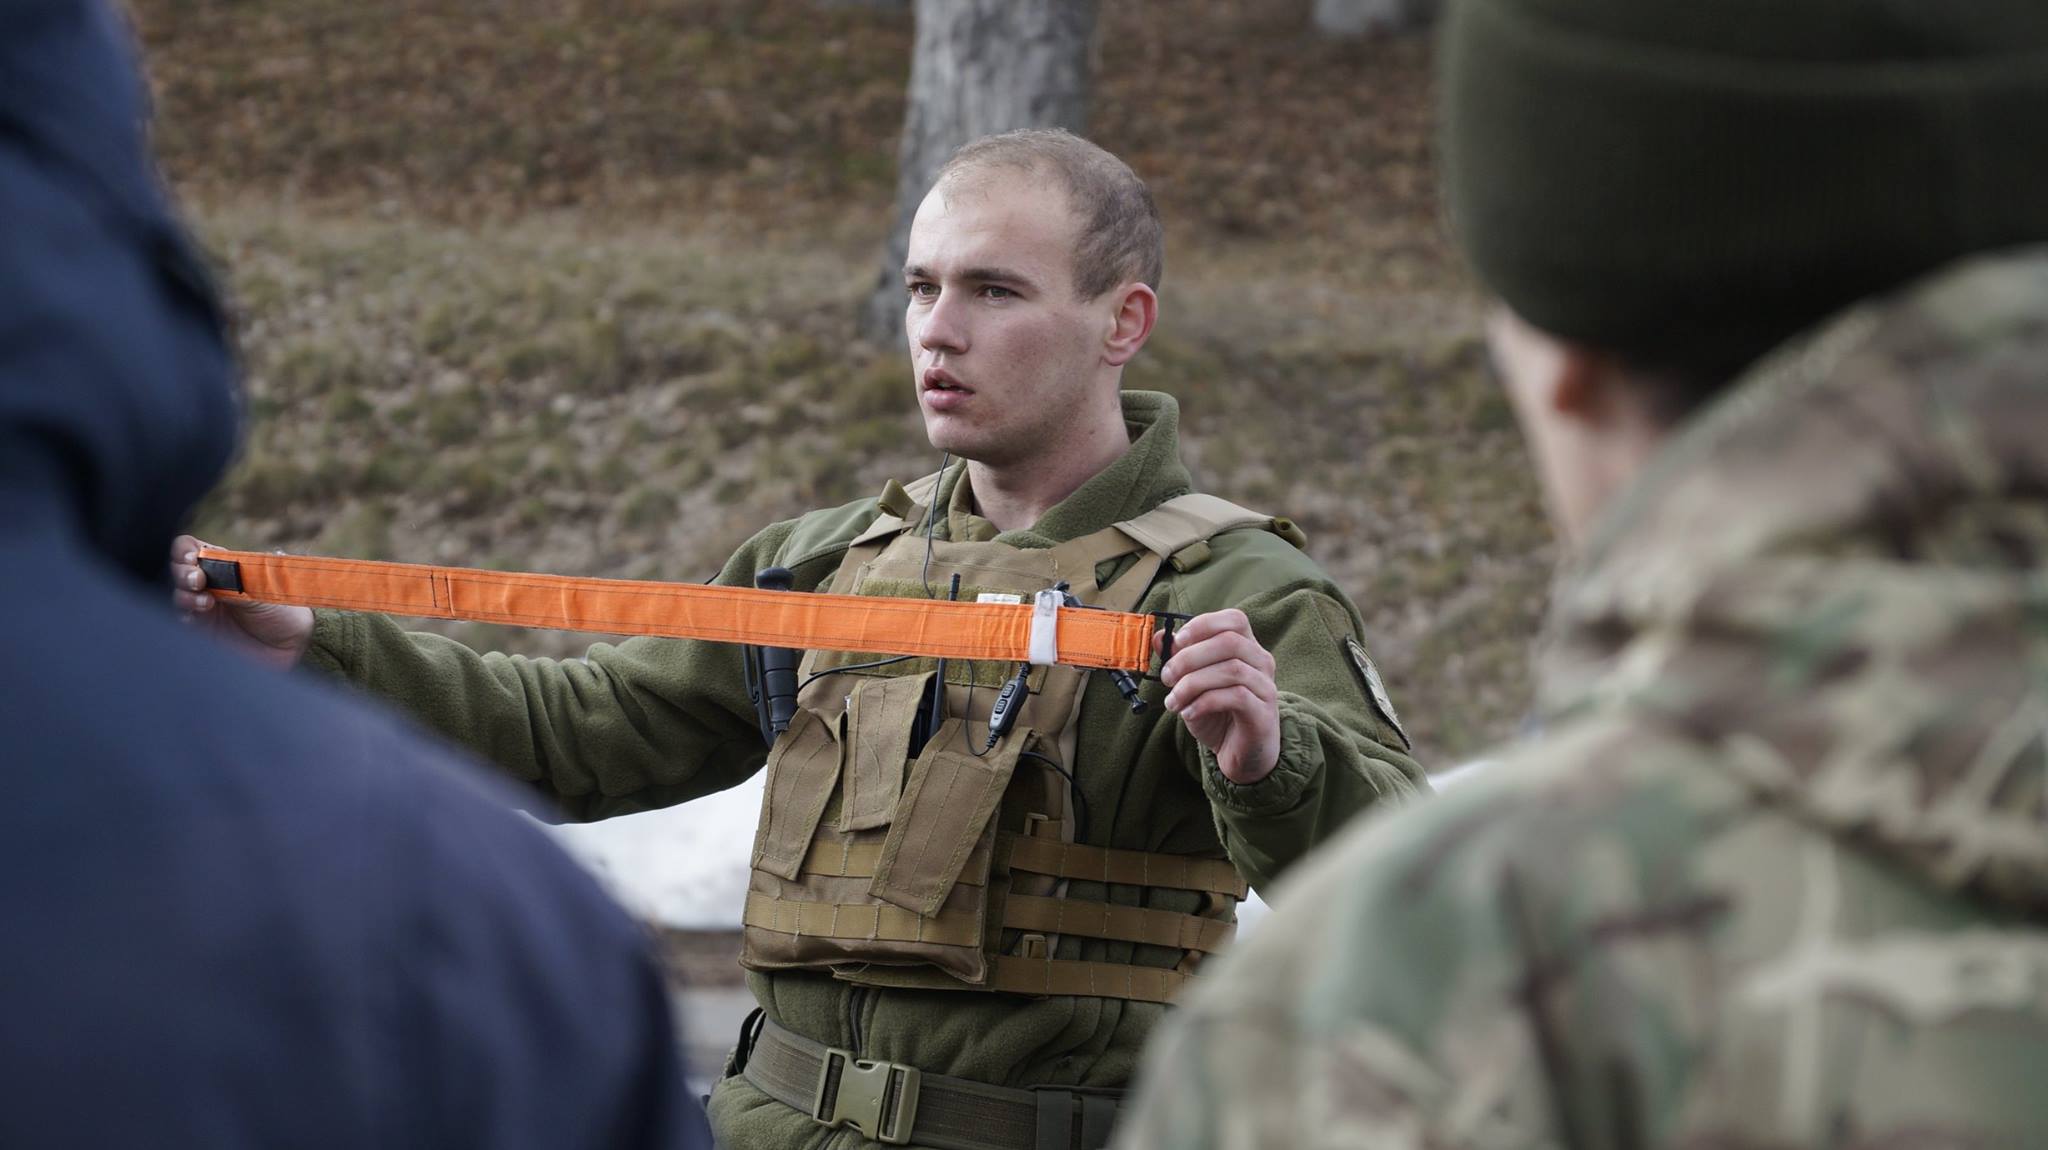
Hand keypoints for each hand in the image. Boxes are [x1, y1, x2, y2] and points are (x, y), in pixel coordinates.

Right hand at [170, 534, 315, 668]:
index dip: (186, 550)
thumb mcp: (263, 585)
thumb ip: (234, 576)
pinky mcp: (202, 630)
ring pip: (178, 595)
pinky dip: (184, 616)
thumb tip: (210, 563)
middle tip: (198, 580)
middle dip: (183, 572)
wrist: (293, 643)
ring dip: (185, 595)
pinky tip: (197, 617)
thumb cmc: (283, 607)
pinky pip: (181, 620)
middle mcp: (209, 584)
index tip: (193, 557)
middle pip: (178, 571)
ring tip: (206, 602)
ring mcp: (202, 607)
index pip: (192, 549)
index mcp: (223, 565)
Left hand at [1159, 609, 1280, 784]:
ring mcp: (1265, 687)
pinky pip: (1235, 696)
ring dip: (1192, 683)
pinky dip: (1204, 702)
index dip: (1204, 624)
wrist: (1240, 753)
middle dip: (1190, 657)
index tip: (1178, 641)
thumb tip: (1159, 637)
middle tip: (1167, 677)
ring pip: (1231, 669)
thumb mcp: (1193, 684)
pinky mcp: (1263, 712)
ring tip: (1173, 701)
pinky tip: (1188, 713)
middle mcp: (1261, 663)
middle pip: (1230, 642)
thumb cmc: (1218, 714)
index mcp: (1247, 648)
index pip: (1234, 620)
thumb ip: (1179, 659)